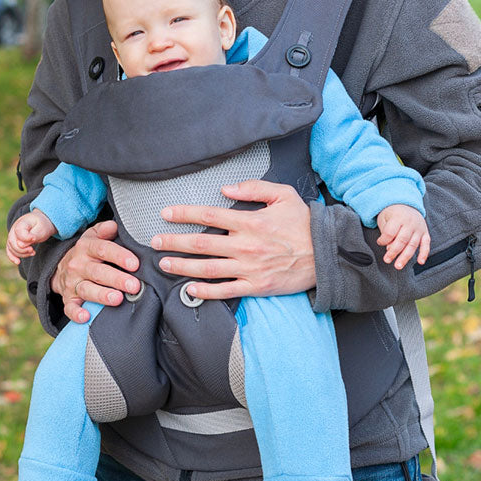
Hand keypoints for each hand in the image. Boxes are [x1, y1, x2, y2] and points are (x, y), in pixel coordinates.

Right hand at [7, 209, 57, 264]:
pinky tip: (18, 262)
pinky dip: (12, 257)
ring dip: (21, 253)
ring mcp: (12, 236)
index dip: (26, 238)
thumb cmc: (42, 225)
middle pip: (12, 241)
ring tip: (32, 252)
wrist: (41, 223)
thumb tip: (21, 245)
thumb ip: (33, 235)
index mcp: (22, 222)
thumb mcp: (42, 228)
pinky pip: (9, 251)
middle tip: (32, 250)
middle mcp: (14, 228)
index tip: (34, 239)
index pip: (19, 231)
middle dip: (22, 249)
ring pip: (11, 248)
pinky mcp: (13, 242)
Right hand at [50, 220, 140, 323]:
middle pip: (98, 272)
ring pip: (87, 289)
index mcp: (86, 247)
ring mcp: (72, 283)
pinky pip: (70, 307)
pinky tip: (86, 317)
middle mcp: (78, 265)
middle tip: (134, 286)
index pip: (103, 249)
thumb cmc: (87, 252)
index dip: (120, 256)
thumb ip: (104, 230)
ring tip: (117, 299)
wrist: (61, 267)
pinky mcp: (68, 299)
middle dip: (117, 279)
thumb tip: (114, 226)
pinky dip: (76, 313)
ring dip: (102, 295)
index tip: (135, 264)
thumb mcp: (93, 237)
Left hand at [149, 180, 315, 299]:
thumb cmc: (304, 223)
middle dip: (173, 242)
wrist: (327, 254)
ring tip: (164, 264)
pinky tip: (189, 289)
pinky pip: (226, 291)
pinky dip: (206, 292)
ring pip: (208, 269)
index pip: (209, 216)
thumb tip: (226, 188)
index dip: (184, 214)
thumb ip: (253, 188)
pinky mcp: (257, 287)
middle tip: (154, 242)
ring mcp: (250, 269)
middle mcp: (246, 246)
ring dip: (182, 267)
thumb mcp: (283, 195)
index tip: (166, 214)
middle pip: (201, 244)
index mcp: (250, 222)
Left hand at [376, 204, 430, 269]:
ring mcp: (419, 228)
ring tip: (398, 266)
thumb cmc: (392, 214)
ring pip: (413, 245)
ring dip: (405, 257)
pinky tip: (420, 262)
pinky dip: (424, 253)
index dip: (384, 240)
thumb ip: (386, 232)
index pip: (390, 232)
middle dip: (394, 252)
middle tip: (387, 260)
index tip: (379, 243)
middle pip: (402, 240)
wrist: (406, 204)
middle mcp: (410, 223)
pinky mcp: (425, 233)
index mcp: (398, 217)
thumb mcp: (385, 218)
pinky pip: (426, 244)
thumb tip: (390, 248)